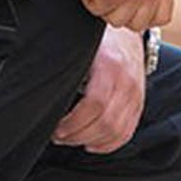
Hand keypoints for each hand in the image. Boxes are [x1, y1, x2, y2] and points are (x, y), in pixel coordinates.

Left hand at [51, 26, 144, 153]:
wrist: (126, 36)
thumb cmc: (98, 43)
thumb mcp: (82, 48)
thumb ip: (67, 68)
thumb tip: (40, 87)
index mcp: (110, 65)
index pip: (95, 104)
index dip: (73, 122)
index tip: (56, 127)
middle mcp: (127, 82)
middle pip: (105, 122)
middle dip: (78, 135)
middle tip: (58, 135)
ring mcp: (136, 95)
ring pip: (116, 131)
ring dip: (90, 141)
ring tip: (71, 138)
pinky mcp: (139, 105)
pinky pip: (126, 133)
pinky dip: (108, 144)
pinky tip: (91, 144)